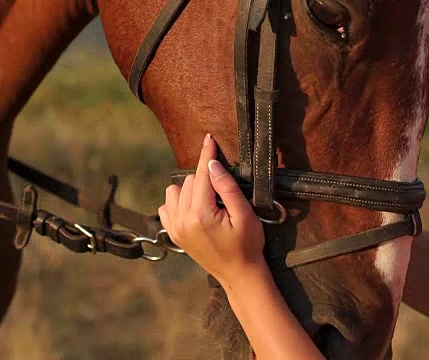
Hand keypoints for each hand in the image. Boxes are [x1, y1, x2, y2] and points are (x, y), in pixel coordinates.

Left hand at [158, 134, 265, 288]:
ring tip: (210, 201)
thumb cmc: (248, 244)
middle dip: (205, 179)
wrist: (239, 274)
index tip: (209, 138)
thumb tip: (211, 165)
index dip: (206, 155)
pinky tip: (196, 209)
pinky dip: (180, 202)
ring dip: (191, 189)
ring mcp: (175, 228)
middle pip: (188, 181)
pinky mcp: (174, 234)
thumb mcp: (245, 215)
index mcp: (201, 215)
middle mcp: (182, 221)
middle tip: (224, 195)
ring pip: (175, 191)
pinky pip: (167, 206)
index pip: (201, 175)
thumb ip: (227, 188)